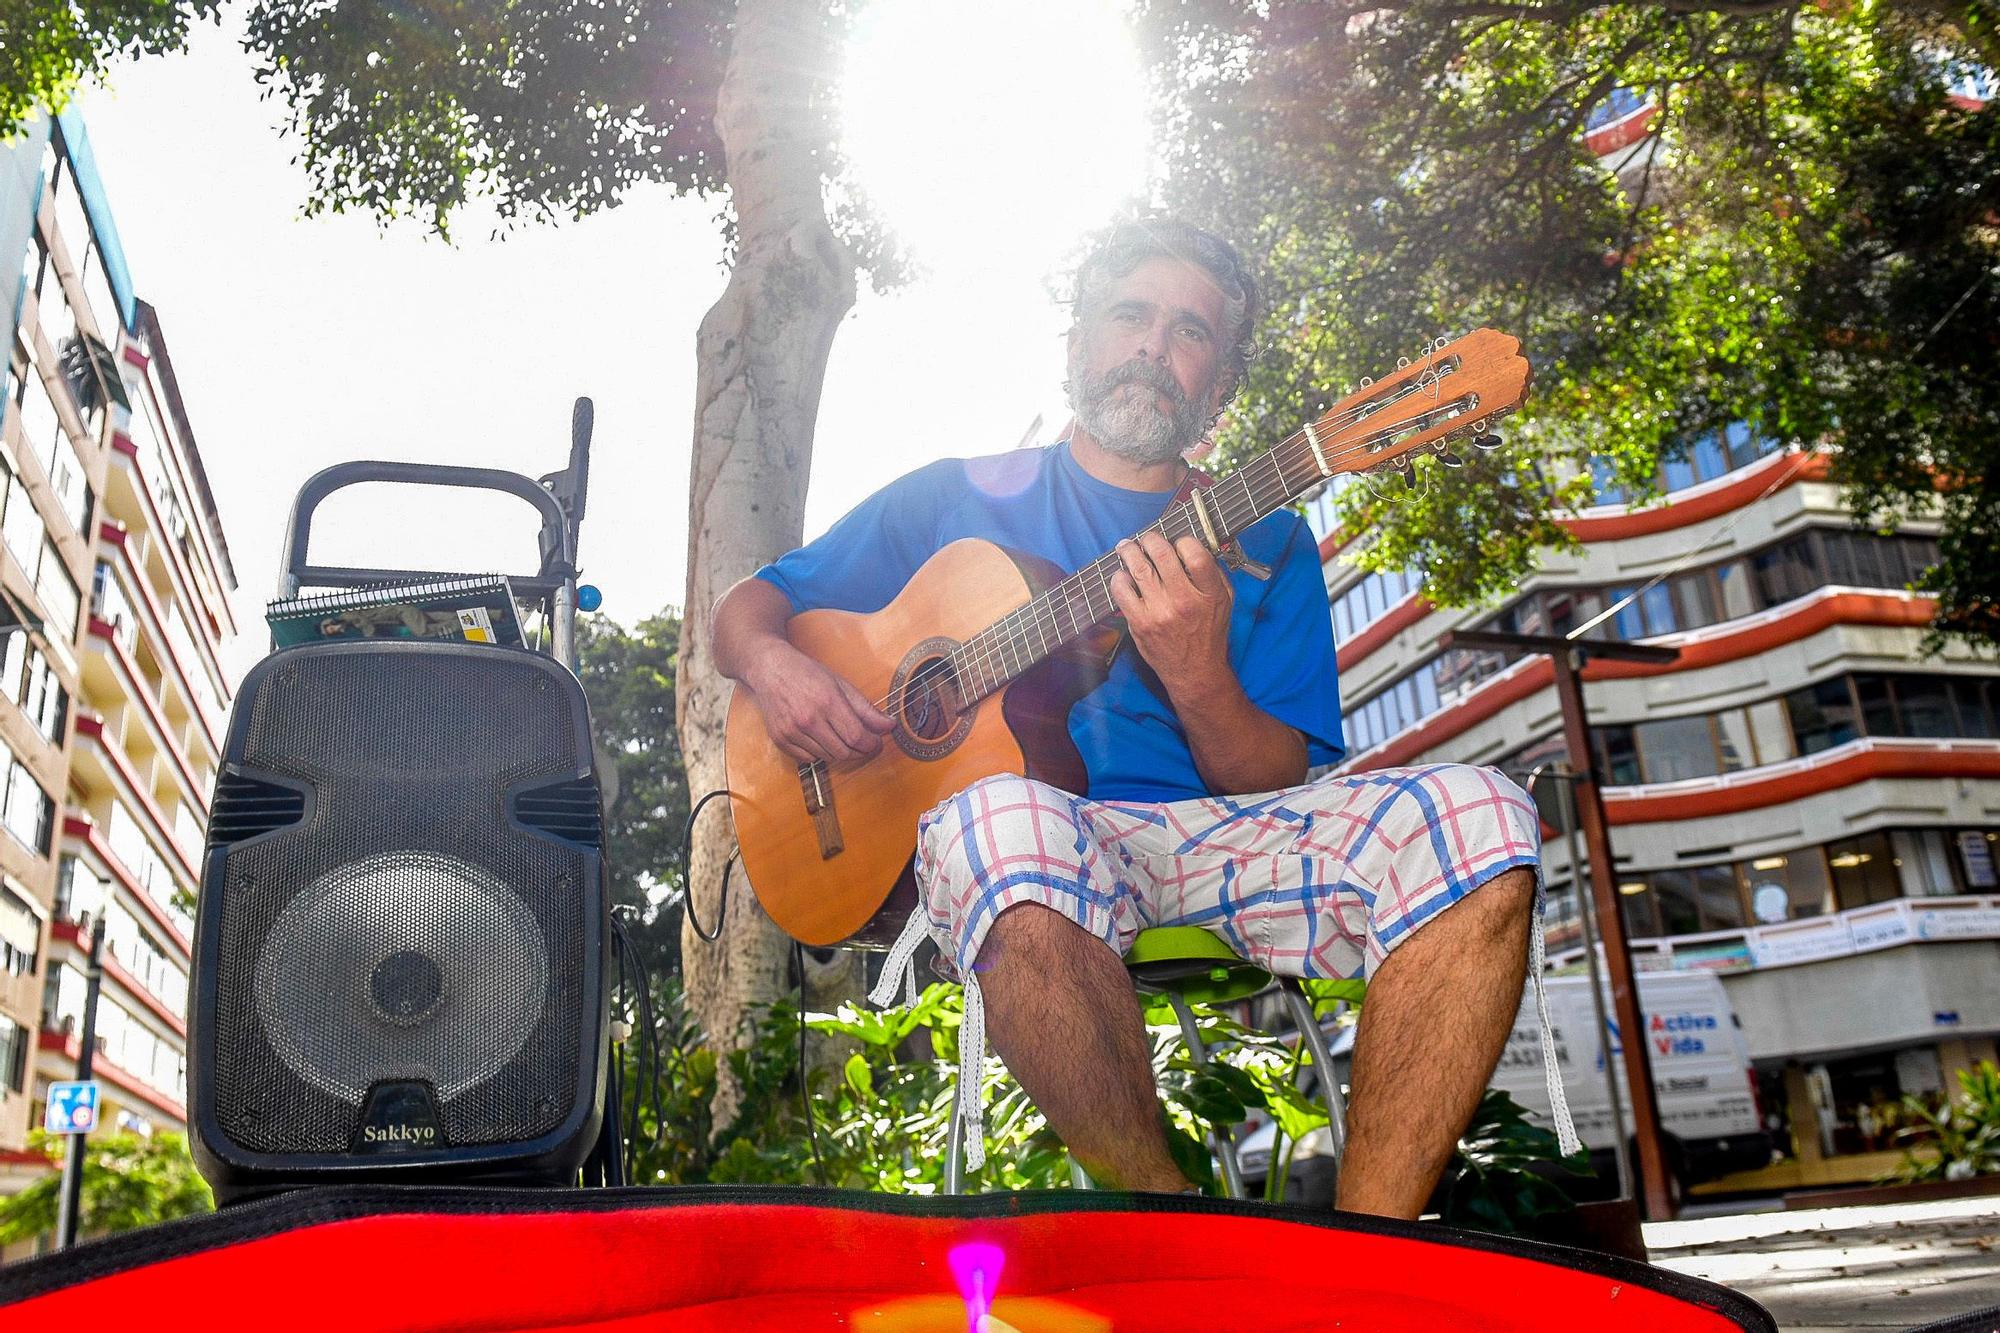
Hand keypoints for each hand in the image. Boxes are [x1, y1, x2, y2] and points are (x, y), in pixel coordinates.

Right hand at [742, 644, 894, 767]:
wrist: (771, 669)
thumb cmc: (807, 674)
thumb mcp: (841, 685)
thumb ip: (866, 709)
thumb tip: (889, 726)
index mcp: (827, 702)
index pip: (857, 737)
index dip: (872, 744)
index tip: (876, 742)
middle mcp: (808, 719)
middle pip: (843, 752)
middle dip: (859, 751)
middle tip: (863, 742)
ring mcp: (791, 731)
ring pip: (827, 758)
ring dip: (839, 751)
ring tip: (840, 736)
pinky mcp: (780, 739)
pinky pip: (807, 759)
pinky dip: (818, 753)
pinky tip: (819, 737)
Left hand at [1108, 531, 1232, 695]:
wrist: (1194, 671)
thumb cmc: (1209, 633)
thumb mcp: (1225, 602)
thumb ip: (1213, 574)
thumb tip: (1193, 548)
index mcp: (1209, 594)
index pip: (1196, 555)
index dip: (1184, 542)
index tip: (1178, 543)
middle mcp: (1184, 602)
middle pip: (1162, 556)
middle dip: (1151, 540)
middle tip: (1147, 539)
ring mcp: (1160, 613)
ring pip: (1138, 569)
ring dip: (1130, 552)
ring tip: (1127, 547)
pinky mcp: (1140, 623)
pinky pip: (1122, 591)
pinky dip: (1119, 578)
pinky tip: (1122, 575)